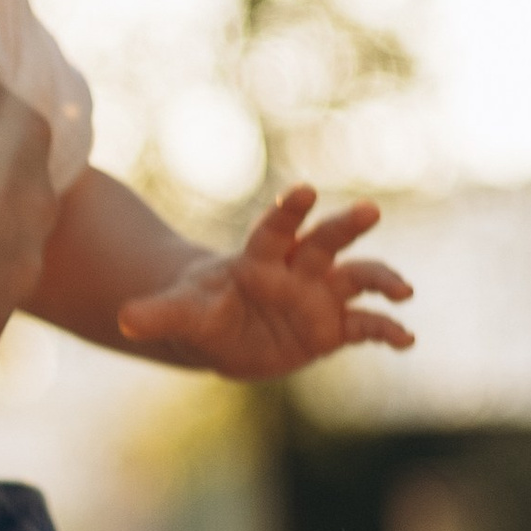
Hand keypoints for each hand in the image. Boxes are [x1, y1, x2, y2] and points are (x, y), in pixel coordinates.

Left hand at [118, 188, 412, 381]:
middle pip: (326, 241)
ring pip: (357, 278)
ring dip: (381, 280)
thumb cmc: (205, 311)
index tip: (305, 191)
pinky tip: (406, 339)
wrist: (228, 331)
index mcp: (261, 257)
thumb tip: (124, 320)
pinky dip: (387, 330)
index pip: (277, 228)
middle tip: (368, 211)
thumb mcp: (182, 315)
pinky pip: (366, 326)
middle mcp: (299, 269)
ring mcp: (321, 295)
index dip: (290, 211)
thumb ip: (159, 314)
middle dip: (345, 226)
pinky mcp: (335, 326)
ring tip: (403, 291)